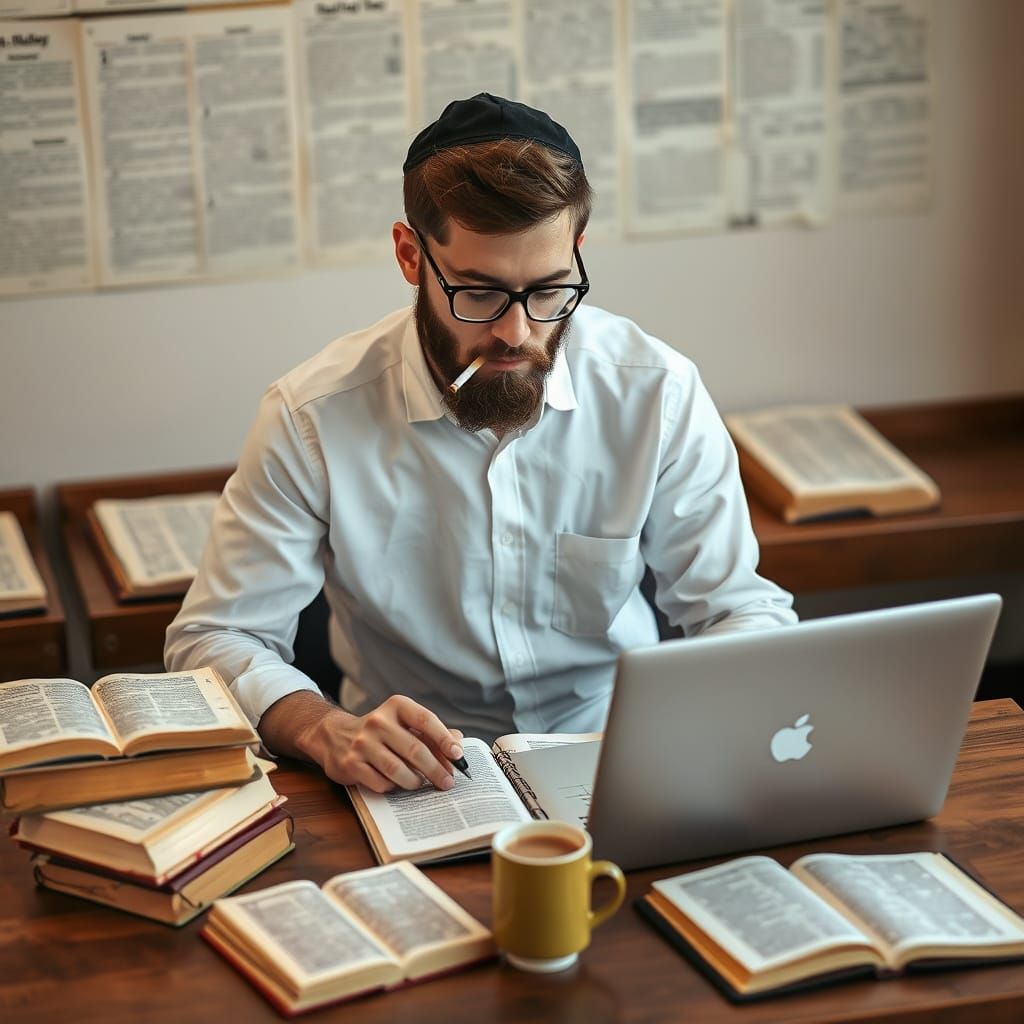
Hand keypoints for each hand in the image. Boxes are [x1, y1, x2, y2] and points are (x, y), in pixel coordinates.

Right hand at [298, 694, 464, 792]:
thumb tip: (458, 743)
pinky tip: (395, 783)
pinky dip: (393, 787)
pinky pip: (380, 783)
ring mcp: (362, 743)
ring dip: (415, 781)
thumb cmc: (381, 732)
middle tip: (448, 782)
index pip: (425, 720)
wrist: (335, 736)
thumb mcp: (404, 724)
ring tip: (421, 784)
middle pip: (415, 750)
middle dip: (436, 769)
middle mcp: (378, 721)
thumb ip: (431, 733)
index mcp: (396, 706)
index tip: (458, 755)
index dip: (444, 739)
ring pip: (398, 770)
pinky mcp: (350, 764)